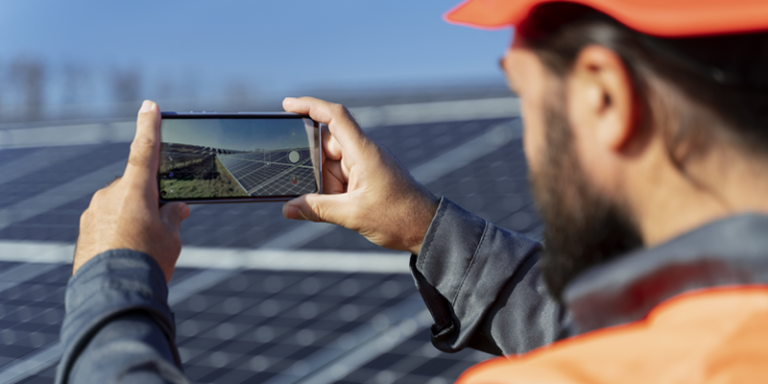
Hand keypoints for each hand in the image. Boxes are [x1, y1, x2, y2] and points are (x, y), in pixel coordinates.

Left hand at [73, 100, 189, 282]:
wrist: (112, 294)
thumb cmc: (147, 261)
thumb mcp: (171, 237)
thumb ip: (173, 216)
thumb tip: (175, 208)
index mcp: (135, 189)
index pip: (145, 149)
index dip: (149, 126)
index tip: (150, 105)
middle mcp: (110, 194)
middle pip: (137, 187)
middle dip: (151, 200)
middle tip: (166, 225)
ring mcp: (94, 212)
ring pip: (121, 206)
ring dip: (134, 218)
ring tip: (144, 249)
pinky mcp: (85, 231)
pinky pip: (106, 223)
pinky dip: (118, 232)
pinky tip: (127, 254)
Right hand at [282, 97, 438, 254]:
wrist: (425, 228)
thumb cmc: (399, 216)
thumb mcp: (353, 215)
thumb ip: (318, 209)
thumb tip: (289, 208)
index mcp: (364, 152)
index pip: (335, 117)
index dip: (310, 106)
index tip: (287, 105)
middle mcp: (363, 153)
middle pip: (326, 145)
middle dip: (310, 165)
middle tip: (297, 182)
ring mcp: (365, 165)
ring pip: (330, 165)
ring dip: (322, 184)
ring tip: (328, 203)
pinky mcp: (366, 178)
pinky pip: (340, 177)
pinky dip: (331, 190)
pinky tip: (328, 206)